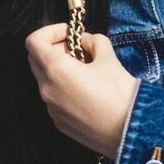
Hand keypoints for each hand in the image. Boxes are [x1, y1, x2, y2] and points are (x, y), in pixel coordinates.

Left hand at [25, 23, 139, 158]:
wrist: (130, 132)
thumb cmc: (120, 95)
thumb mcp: (109, 58)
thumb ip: (94, 41)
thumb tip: (86, 40)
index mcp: (55, 69)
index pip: (33, 41)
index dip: (50, 31)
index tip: (70, 33)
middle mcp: (47, 89)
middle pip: (35, 60)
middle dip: (54, 49)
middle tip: (78, 49)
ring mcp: (51, 109)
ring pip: (45, 80)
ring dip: (59, 70)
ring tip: (85, 71)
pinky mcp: (59, 123)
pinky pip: (54, 99)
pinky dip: (64, 89)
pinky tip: (87, 92)